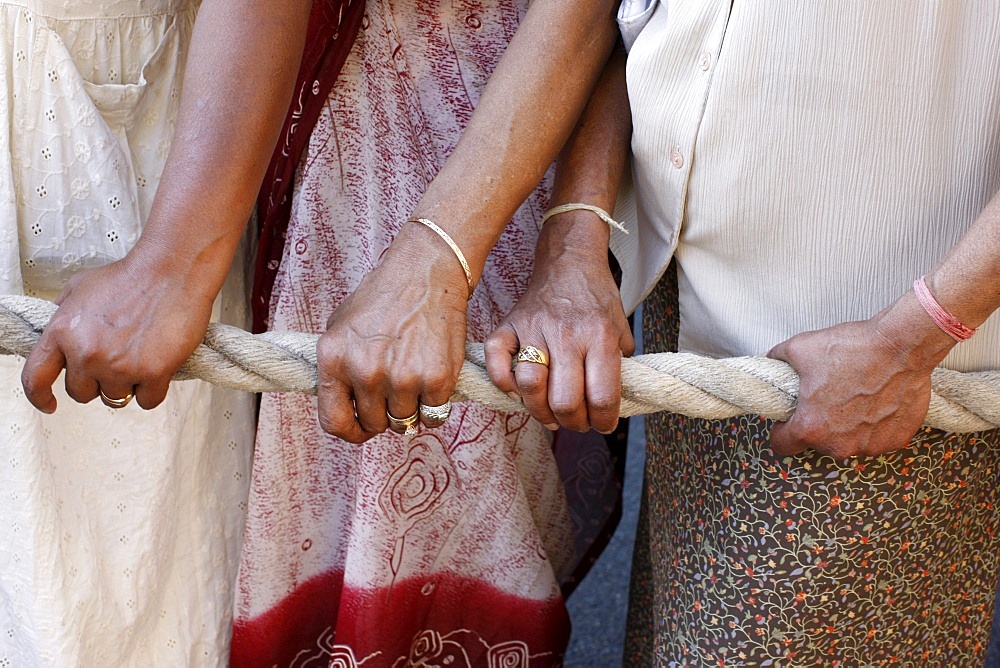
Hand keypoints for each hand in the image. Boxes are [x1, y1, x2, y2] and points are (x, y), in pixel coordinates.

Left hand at [21, 252, 215, 412]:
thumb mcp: (80, 287)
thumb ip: (63, 314)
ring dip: (127, 384)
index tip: (50, 404)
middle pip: (81, 393)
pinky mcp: (153, 373)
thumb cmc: (131, 276)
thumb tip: (58, 336)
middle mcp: (87, 353)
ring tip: (140, 357)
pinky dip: (153, 389)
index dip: (39, 396)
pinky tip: (159, 366)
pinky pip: (147, 400)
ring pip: (115, 399)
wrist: (171, 270)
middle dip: (97, 382)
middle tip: (117, 360)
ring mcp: (119, 366)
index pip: (36, 377)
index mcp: (62, 332)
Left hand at [315, 223, 469, 442]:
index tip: (361, 429)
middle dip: (384, 413)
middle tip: (395, 390)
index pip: (334, 422)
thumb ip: (336, 369)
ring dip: (411, 408)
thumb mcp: (341, 327)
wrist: (426, 273)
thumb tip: (342, 407)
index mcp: (334, 359)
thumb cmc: (383, 298)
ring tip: (414, 377)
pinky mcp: (437, 379)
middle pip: (374, 424)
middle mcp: (366, 371)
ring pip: (405, 422)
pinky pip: (434, 415)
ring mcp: (402, 377)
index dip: (350, 431)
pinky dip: (435, 404)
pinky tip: (433, 377)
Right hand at [485, 220, 633, 433]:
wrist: (569, 260)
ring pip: (529, 387)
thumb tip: (612, 403)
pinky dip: (504, 385)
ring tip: (550, 415)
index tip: (603, 424)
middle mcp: (566, 334)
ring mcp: (533, 329)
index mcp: (599, 336)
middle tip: (576, 421)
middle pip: (564, 401)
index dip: (604, 422)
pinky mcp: (508, 325)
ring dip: (539, 412)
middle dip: (573, 423)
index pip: (602, 397)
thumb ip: (620, 364)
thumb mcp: (620, 327)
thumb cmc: (596, 297)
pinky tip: (518, 392)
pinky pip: (496, 363)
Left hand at [766, 295, 954, 458]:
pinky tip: (877, 401)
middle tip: (827, 398)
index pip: (782, 445)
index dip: (781, 431)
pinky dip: (875, 424)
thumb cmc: (852, 348)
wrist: (901, 345)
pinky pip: (877, 438)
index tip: (788, 420)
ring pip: (849, 442)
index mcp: (811, 428)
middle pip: (818, 442)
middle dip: (819, 424)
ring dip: (848, 426)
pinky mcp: (896, 440)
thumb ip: (778, 358)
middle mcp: (839, 445)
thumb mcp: (799, 348)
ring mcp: (870, 445)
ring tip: (855, 396)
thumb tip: (771, 360)